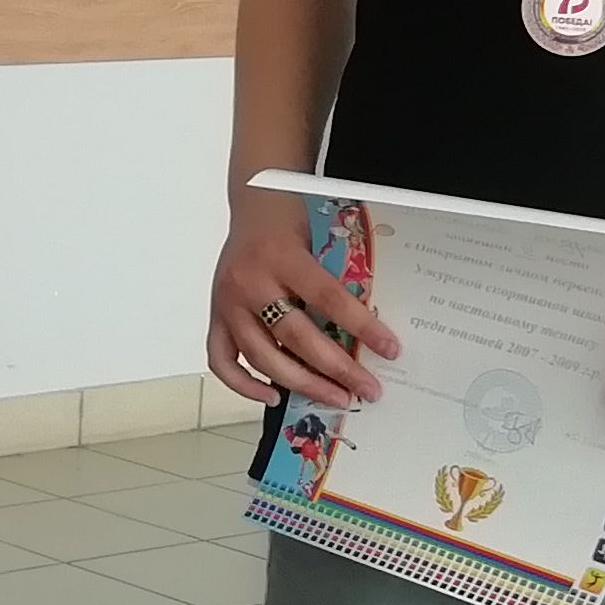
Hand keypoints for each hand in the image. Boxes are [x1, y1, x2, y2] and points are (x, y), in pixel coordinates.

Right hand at [207, 186, 391, 407]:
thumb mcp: (317, 242)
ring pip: (262, 356)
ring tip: (336, 397)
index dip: (362, 327)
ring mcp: (227, 305)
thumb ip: (333, 282)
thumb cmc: (290, 223)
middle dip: (337, 369)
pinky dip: (243, 385)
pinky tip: (273, 395)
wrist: (252, 207)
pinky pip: (222, 360)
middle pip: (295, 337)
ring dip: (302, 384)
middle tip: (368, 389)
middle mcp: (250, 283)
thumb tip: (365, 332)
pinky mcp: (215, 318)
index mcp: (282, 257)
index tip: (390, 349)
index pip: (328, 299)